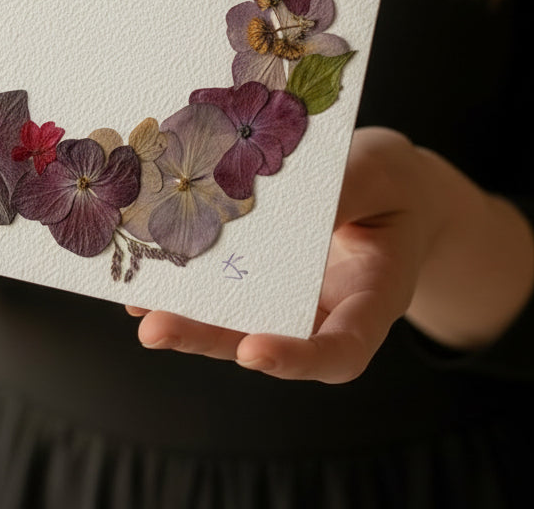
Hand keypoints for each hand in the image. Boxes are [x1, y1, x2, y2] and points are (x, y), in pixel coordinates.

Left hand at [127, 127, 533, 382]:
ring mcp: (289, 297)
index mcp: (373, 300)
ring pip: (236, 320)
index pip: (341, 351)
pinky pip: (224, 284)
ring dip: (186, 317)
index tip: (254, 351)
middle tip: (158, 330)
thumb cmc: (394, 181)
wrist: (386, 183)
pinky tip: (150, 271)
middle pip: (268, 341)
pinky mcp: (260, 273)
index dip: (298, 359)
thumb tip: (289, 207)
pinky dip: (188, 281)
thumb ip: (345, 192)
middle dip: (209, 339)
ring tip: (140, 308)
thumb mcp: (381, 175)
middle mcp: (325, 311)